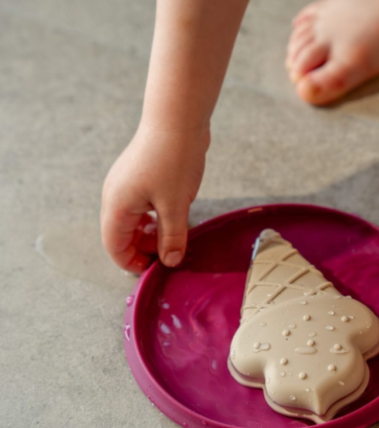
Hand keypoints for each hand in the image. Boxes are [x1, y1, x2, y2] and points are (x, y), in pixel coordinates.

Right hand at [101, 123, 208, 272]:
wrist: (178, 120)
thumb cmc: (173, 160)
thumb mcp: (176, 206)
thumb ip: (172, 237)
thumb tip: (169, 262)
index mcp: (117, 206)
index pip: (114, 246)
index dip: (132, 263)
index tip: (154, 271)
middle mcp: (116, 196)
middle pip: (123, 235)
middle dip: (144, 249)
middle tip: (170, 256)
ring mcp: (128, 185)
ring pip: (135, 221)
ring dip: (152, 234)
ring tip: (176, 238)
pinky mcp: (141, 177)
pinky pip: (144, 207)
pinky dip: (156, 218)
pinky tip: (176, 219)